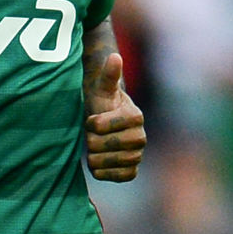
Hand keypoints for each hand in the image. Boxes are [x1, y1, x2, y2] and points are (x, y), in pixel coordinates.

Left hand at [85, 53, 145, 181]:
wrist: (100, 127)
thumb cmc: (100, 105)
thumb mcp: (100, 89)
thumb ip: (108, 75)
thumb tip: (114, 56)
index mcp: (135, 116)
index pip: (105, 125)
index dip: (94, 124)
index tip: (91, 120)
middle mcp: (141, 137)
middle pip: (107, 146)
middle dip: (92, 141)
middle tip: (91, 136)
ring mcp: (138, 155)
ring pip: (112, 162)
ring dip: (96, 157)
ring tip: (93, 149)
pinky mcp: (132, 171)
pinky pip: (121, 177)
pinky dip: (105, 172)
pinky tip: (99, 163)